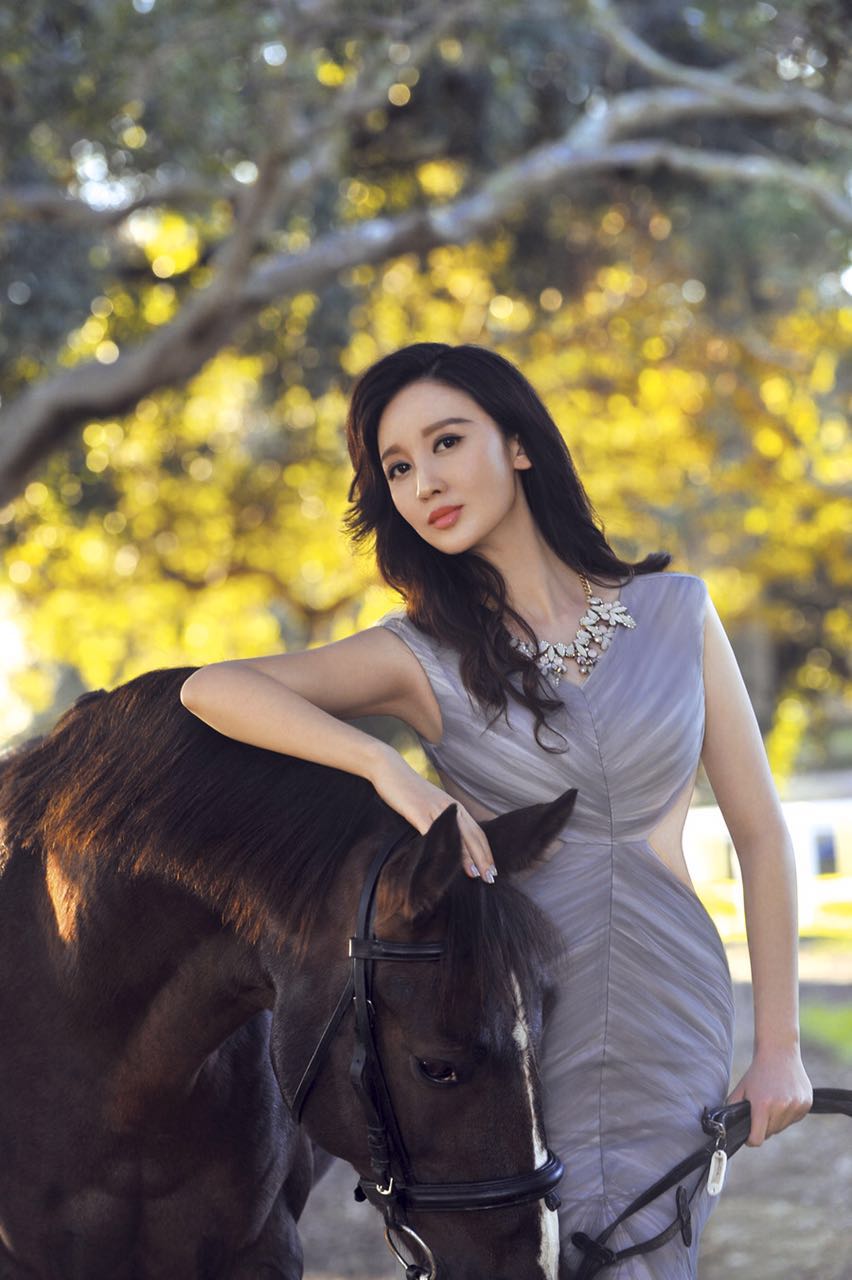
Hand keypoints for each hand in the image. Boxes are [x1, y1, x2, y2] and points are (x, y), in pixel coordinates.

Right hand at [367, 745, 496, 881]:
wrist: (390, 769)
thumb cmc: (408, 789)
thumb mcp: (431, 804)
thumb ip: (442, 819)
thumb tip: (449, 841)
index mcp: (454, 806)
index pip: (477, 831)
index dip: (485, 851)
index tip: (491, 869)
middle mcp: (449, 808)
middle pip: (472, 836)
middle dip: (483, 858)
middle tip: (490, 877)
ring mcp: (435, 809)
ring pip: (457, 836)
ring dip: (467, 856)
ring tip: (475, 874)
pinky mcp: (418, 811)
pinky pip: (433, 832)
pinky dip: (441, 848)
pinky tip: (444, 862)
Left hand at [725, 1044, 812, 1145]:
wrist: (779, 1052)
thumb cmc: (757, 1072)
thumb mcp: (741, 1088)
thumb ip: (732, 1108)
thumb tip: (726, 1126)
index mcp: (762, 1105)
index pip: (758, 1138)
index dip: (751, 1140)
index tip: (749, 1135)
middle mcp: (781, 1107)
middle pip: (770, 1133)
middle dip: (763, 1127)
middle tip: (760, 1111)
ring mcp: (796, 1105)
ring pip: (783, 1127)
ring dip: (776, 1121)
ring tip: (772, 1102)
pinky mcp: (806, 1103)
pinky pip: (794, 1119)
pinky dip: (788, 1114)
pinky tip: (783, 1098)